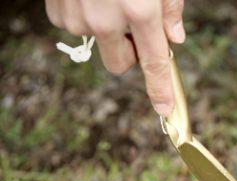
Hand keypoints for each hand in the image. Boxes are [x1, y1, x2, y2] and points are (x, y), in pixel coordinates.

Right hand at [45, 0, 184, 115]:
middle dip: (129, 54)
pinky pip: (74, 26)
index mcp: (139, 12)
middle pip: (119, 64)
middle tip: (134, 30)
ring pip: (97, 43)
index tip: (166, 110)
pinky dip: (84, 15)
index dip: (161, 90)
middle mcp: (107, 20)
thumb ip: (170, 10)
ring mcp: (79, 15)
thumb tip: (175, 38)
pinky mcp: (58, 8)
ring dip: (106, 29)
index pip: (154, 64)